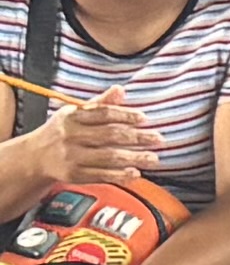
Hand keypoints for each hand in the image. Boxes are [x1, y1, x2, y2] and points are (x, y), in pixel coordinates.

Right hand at [40, 92, 162, 183]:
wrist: (35, 157)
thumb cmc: (62, 131)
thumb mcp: (75, 114)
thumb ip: (100, 104)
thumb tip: (121, 89)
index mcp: (71, 117)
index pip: (103, 114)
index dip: (125, 115)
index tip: (144, 118)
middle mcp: (70, 136)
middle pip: (109, 135)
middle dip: (137, 138)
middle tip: (158, 139)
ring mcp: (72, 157)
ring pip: (108, 157)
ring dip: (134, 158)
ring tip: (153, 158)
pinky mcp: (74, 175)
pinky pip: (101, 175)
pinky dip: (120, 175)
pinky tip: (135, 173)